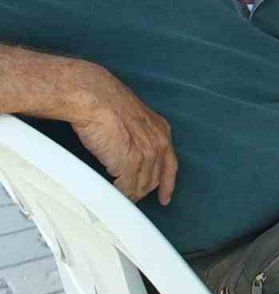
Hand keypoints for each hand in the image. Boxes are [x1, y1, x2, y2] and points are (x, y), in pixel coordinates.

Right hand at [70, 69, 176, 203]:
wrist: (93, 96)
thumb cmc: (105, 101)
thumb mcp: (133, 117)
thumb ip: (138, 135)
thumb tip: (129, 148)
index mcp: (161, 131)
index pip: (170, 164)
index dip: (167, 184)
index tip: (165, 197)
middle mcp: (158, 143)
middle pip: (155, 179)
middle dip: (143, 190)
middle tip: (130, 197)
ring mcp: (146, 154)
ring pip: (141, 186)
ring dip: (129, 194)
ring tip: (118, 198)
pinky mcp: (130, 162)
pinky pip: (127, 188)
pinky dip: (119, 194)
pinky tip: (112, 194)